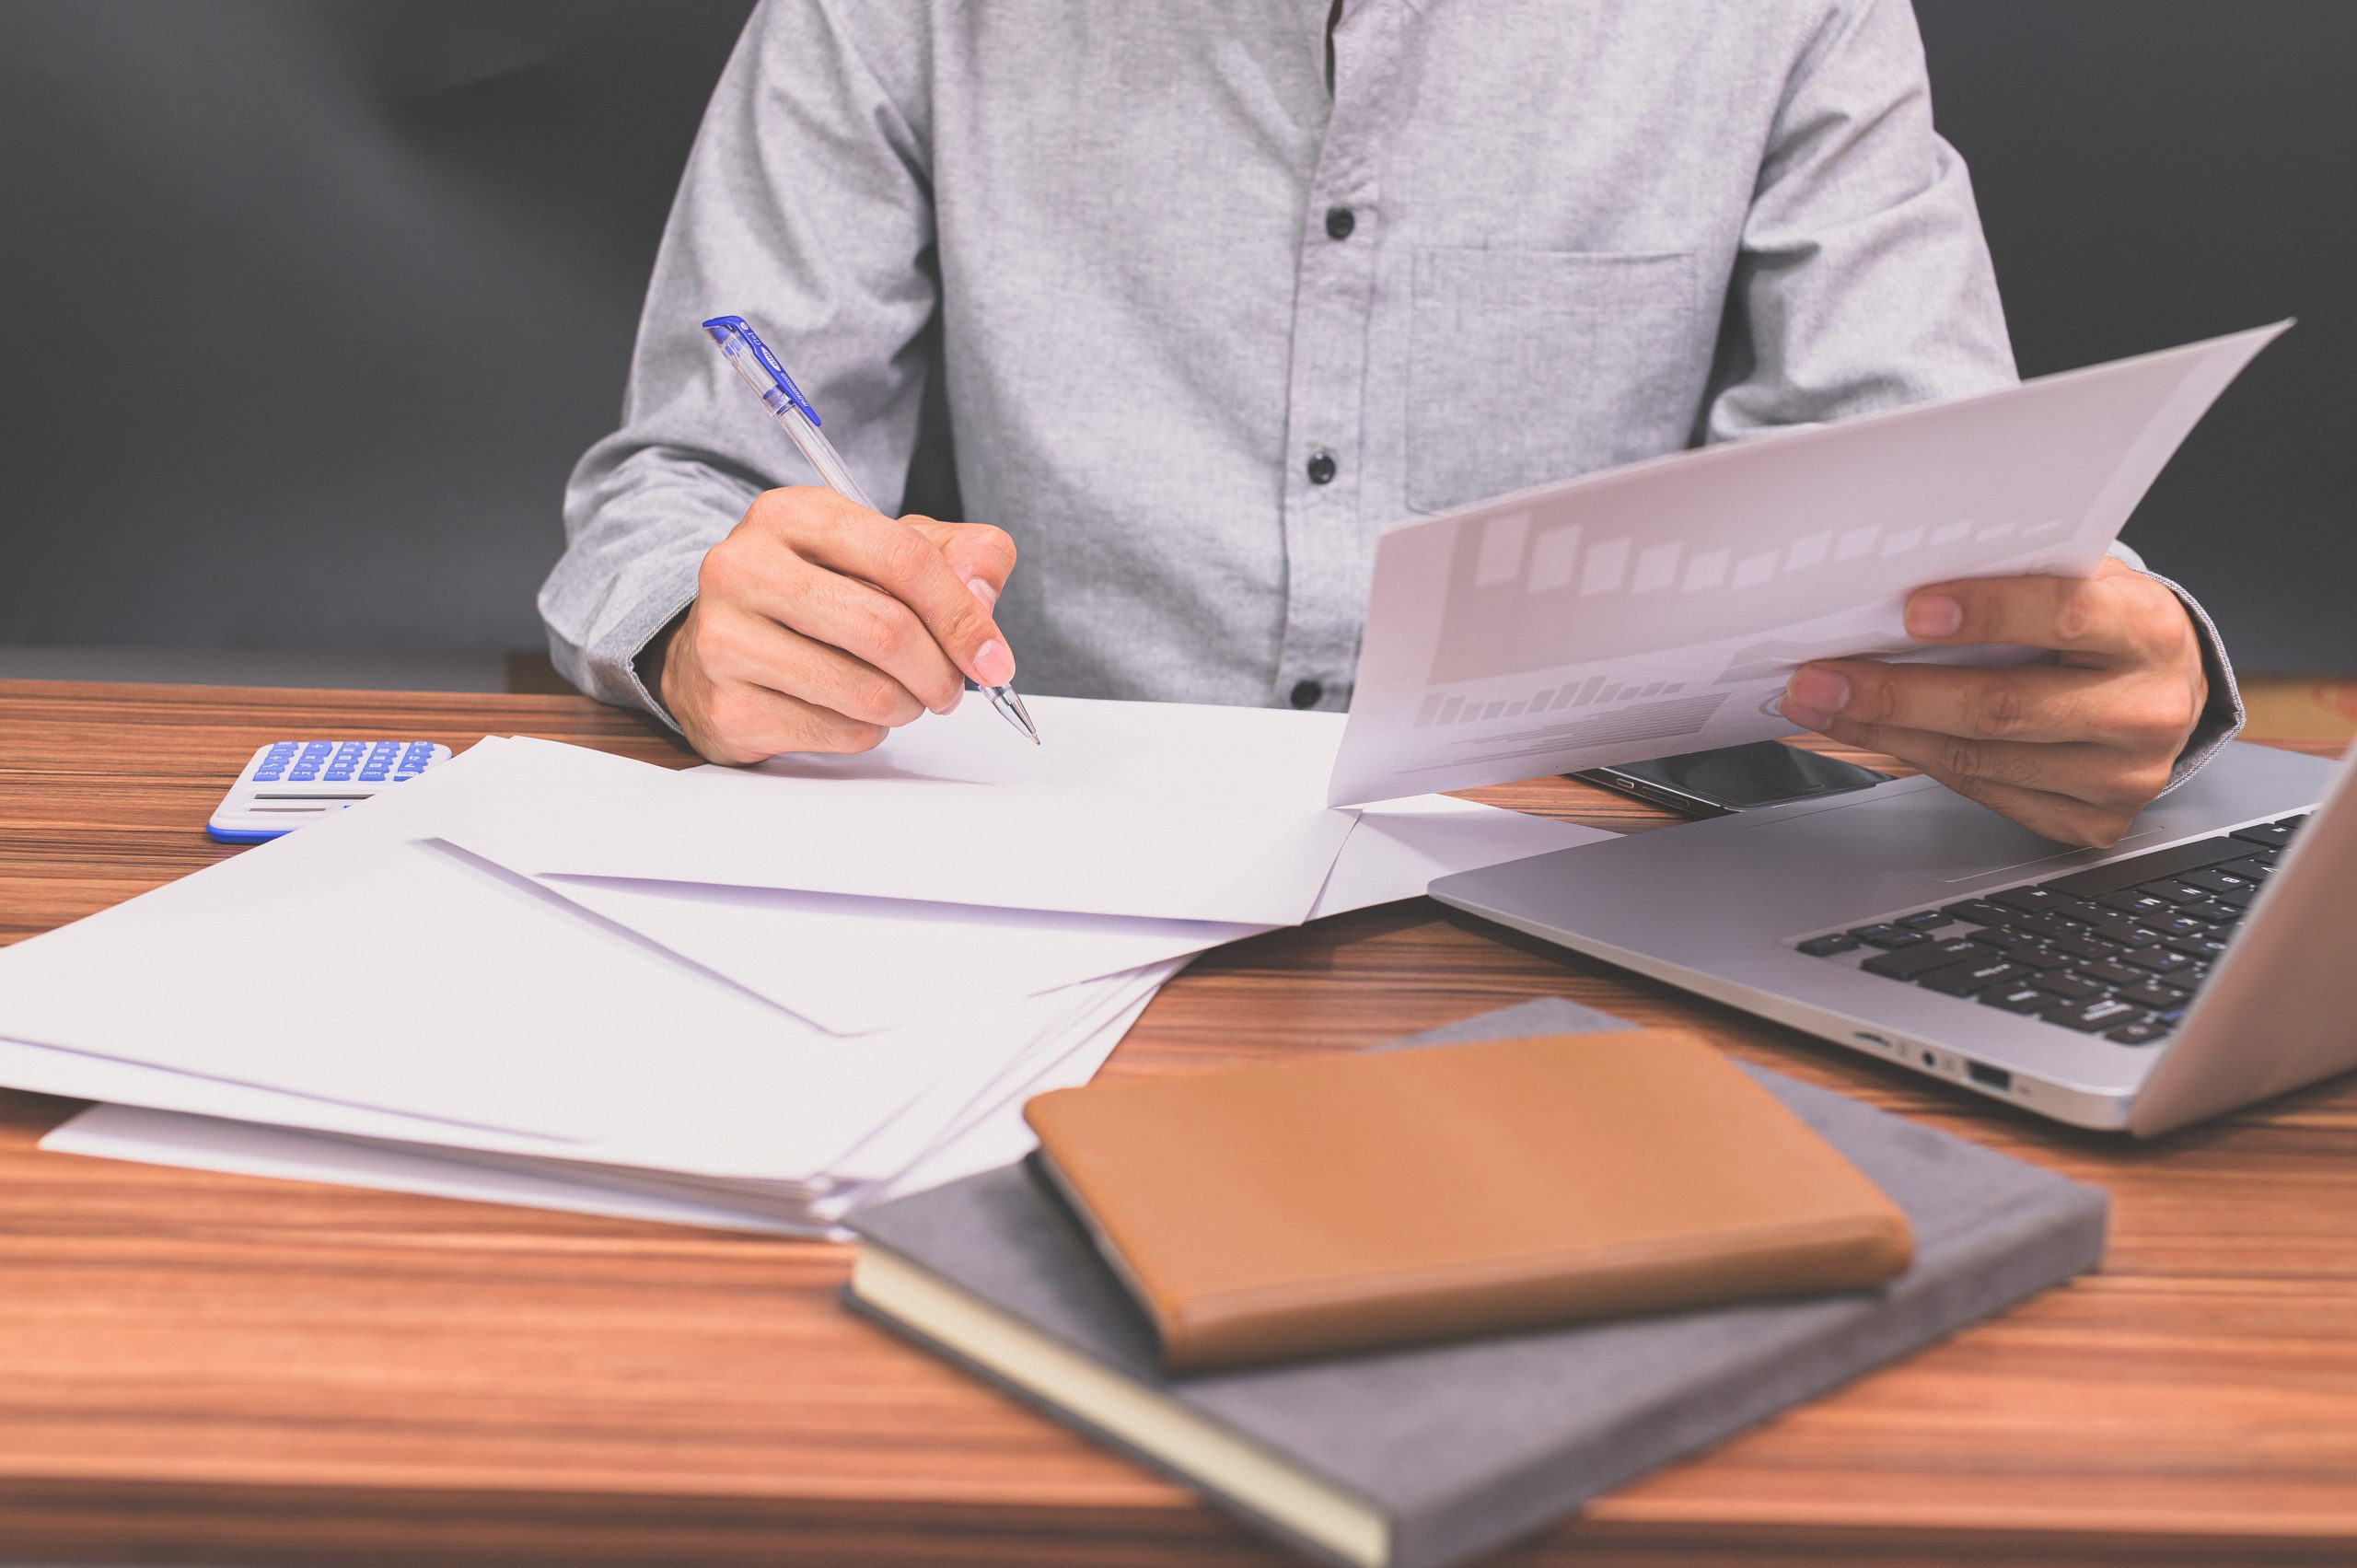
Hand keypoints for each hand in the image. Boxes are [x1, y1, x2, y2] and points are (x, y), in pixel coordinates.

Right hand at [650, 487, 1017, 762]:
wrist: (717, 652)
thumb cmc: (817, 598)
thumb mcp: (884, 553)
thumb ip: (954, 554)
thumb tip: (981, 592)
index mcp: (792, 514)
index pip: (904, 558)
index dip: (963, 615)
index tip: (994, 657)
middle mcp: (746, 567)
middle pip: (886, 629)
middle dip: (939, 672)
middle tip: (950, 688)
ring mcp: (725, 638)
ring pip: (866, 691)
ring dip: (907, 706)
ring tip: (901, 698)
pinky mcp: (727, 705)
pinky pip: (838, 732)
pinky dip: (866, 732)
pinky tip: (850, 712)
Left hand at [1776, 558, 2207, 847]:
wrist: (2167, 690)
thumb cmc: (2107, 627)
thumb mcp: (2084, 583)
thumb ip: (2018, 581)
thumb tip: (1899, 584)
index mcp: (2147, 631)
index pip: (2066, 615)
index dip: (1988, 611)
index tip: (1911, 610)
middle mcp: (2143, 710)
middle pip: (2003, 708)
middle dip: (1895, 694)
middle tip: (1819, 680)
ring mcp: (2119, 776)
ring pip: (1980, 759)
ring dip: (1886, 733)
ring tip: (1824, 707)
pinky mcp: (2091, 821)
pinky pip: (1985, 793)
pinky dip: (1918, 760)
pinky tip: (1874, 737)